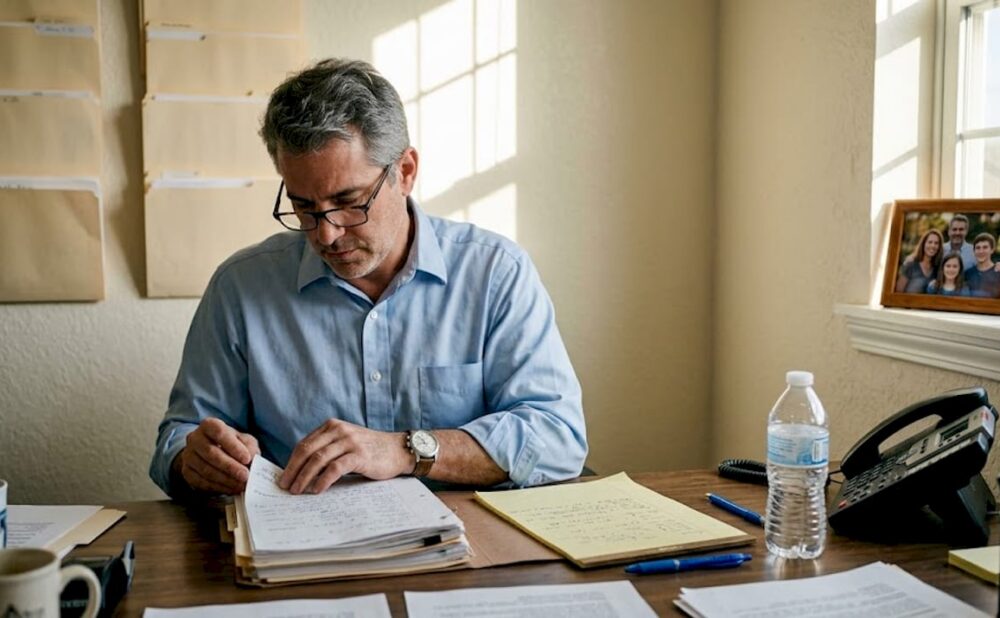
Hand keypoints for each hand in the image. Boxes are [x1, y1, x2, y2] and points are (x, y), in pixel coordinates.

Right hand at [175, 418, 259, 494]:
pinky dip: (219, 487)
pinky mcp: (187, 472)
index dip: (233, 446)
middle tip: (245, 476)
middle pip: (211, 453)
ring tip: (241, 485)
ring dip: (226, 480)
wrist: (212, 454)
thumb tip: (251, 458)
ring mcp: (188, 456)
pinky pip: (201, 482)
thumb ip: (249, 447)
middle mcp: (195, 438)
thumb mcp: (244, 441)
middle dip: (230, 466)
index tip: (247, 458)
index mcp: (209, 425)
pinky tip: (231, 489)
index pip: (219, 433)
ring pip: (206, 470)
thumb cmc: (232, 445)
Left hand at [279, 419, 410, 493]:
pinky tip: (317, 490)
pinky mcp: (359, 455)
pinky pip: (335, 468)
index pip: (304, 444)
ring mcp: (350, 442)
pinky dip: (323, 480)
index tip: (284, 478)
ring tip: (298, 491)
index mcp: (332, 426)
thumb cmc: (370, 450)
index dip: (291, 462)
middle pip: (307, 450)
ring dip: (304, 477)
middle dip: (293, 470)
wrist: (398, 450)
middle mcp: (339, 430)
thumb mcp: (346, 443)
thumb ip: (327, 449)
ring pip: (318, 459)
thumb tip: (301, 471)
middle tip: (285, 486)